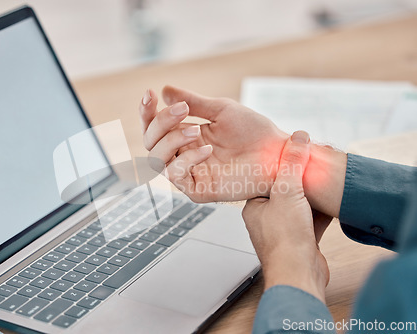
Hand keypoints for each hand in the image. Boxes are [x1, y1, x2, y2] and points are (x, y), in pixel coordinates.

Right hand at [139, 85, 287, 201]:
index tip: (150, 94)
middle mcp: (183, 155)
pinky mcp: (198, 190)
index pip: (154, 127)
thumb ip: (192, 102)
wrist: (277, 153)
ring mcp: (190, 173)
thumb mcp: (221, 110)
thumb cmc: (254, 132)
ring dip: (171, 140)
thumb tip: (165, 91)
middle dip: (160, 123)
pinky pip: (176, 176)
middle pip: (150, 142)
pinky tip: (206, 149)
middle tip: (181, 110)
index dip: (147, 111)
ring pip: (157, 160)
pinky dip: (186, 160)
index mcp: (185, 136)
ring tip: (196, 131)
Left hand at [242, 131, 330, 301]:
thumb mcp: (288, 191)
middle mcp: (267, 218)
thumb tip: (298, 137)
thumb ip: (292, 163)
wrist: (299, 274)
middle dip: (300, 180)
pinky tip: (331, 202)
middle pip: (285, 191)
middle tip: (314, 166)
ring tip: (324, 180)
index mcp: (254, 206)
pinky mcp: (302, 240)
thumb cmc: (285, 239)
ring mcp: (285, 230)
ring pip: (301, 205)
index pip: (266, 179)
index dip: (282, 166)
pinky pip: (313, 219)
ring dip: (313, 195)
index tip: (296, 154)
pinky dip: (322, 211)